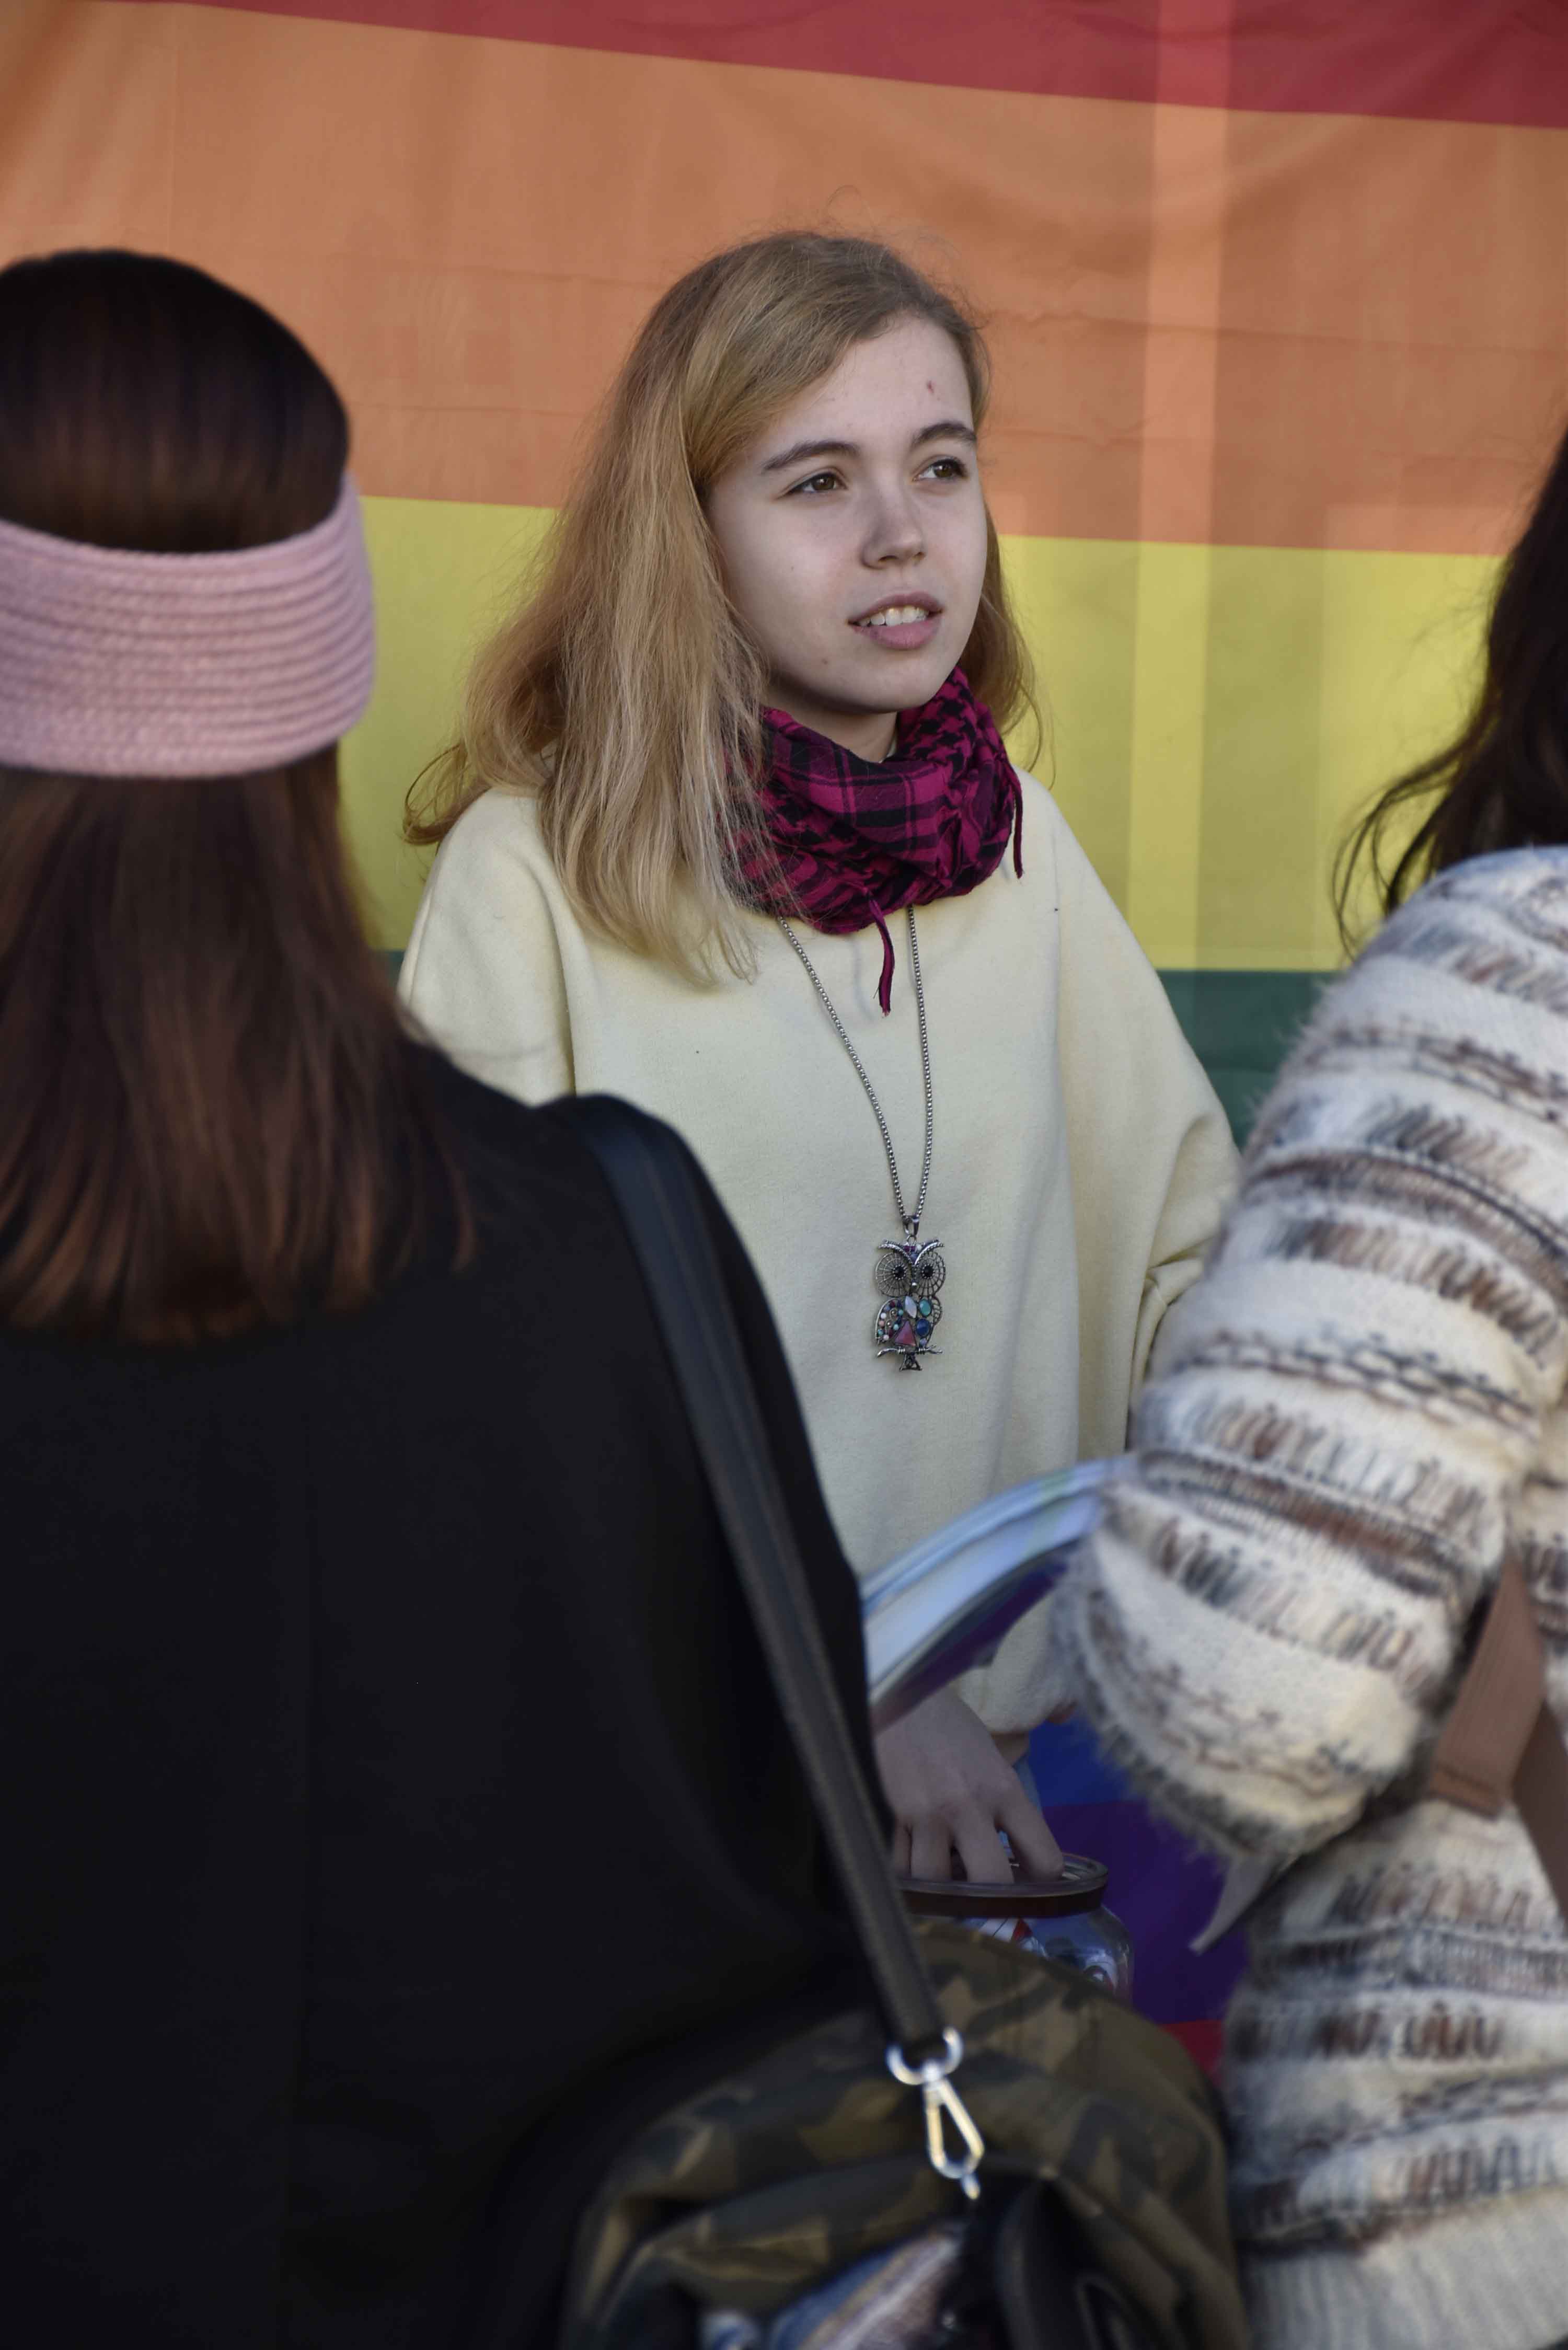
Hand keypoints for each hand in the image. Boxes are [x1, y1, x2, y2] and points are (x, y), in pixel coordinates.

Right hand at [874, 1686, 1062, 1885]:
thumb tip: (1017, 1856)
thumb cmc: (950, 1728)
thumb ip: (1006, 1805)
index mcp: (1004, 1790)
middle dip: (990, 1897)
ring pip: (937, 1882)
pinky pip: (899, 1867)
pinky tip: (913, 1853)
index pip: (1043, 1858)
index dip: (1042, 1883)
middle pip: (991, 1884)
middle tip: (983, 1890)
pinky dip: (908, 1870)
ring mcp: (926, 1813)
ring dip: (941, 1884)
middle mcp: (968, 1805)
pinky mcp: (890, 1813)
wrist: (900, 1695)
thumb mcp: (992, 1759)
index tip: (1029, 1883)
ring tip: (942, 1868)